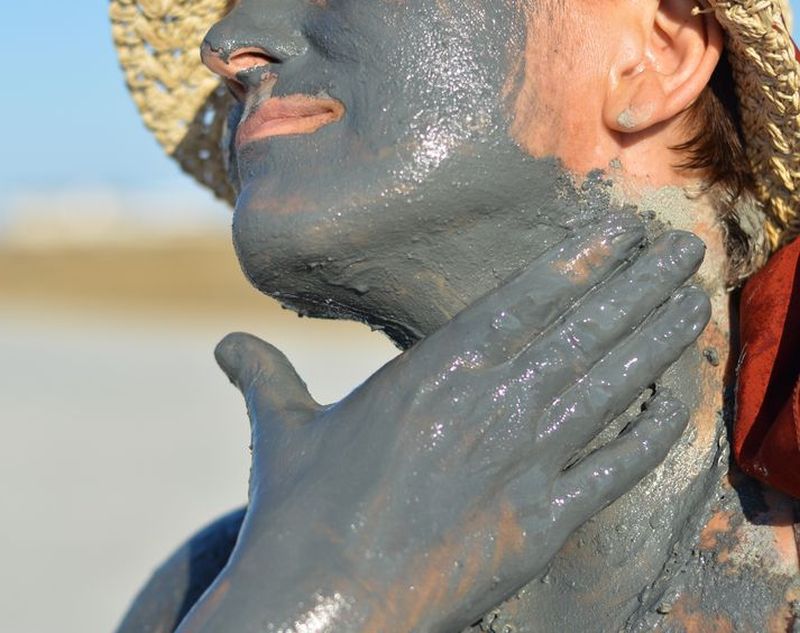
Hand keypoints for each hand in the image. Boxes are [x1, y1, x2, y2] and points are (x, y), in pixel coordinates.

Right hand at [176, 215, 709, 632]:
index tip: (623, 229)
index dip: (578, 259)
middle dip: (639, 285)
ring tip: (695, 304)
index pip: (522, 298)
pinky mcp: (539, 524)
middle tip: (685, 249)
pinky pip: (613, 469)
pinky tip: (680, 405)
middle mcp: (487, 406)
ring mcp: (521, 463)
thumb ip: (265, 377)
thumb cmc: (297, 514)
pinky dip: (652, 435)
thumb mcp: (283, 431)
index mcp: (431, 372)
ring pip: (609, 387)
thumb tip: (224, 347)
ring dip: (657, 342)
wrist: (319, 605)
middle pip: (582, 331)